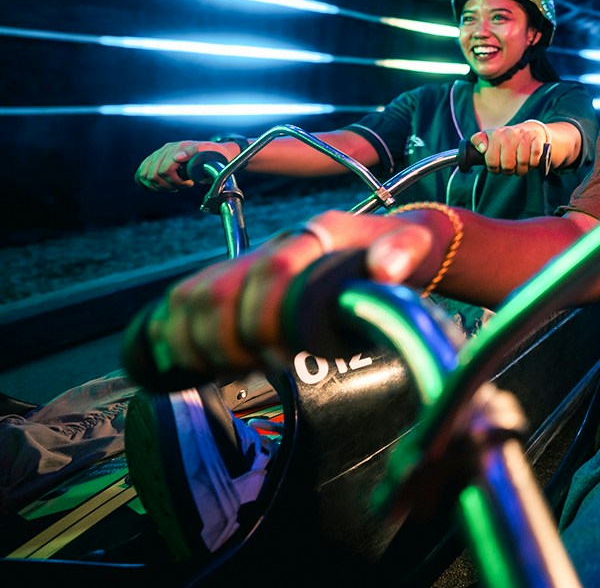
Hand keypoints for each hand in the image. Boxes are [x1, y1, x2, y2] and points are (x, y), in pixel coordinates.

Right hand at [135, 139, 238, 191]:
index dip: (175, 181)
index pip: (165, 170)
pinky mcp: (156, 158)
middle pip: (153, 175)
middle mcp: (167, 149)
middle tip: (181, 186)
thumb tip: (176, 157)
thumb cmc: (214, 155)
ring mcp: (160, 153)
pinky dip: (148, 182)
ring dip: (158, 185)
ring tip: (174, 186)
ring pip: (145, 175)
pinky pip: (142, 171)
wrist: (215, 152)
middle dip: (167, 185)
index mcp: (179, 147)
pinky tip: (160, 185)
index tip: (189, 184)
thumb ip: (196, 152)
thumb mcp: (210, 153)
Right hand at [136, 210, 438, 378]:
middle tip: (245, 370)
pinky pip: (192, 297)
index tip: (279, 356)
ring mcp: (257, 259)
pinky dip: (177, 330)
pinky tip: (186, 360)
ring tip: (221, 370)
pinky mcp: (244, 278)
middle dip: (223, 337)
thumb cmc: (404, 249)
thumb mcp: (416, 247)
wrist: (398, 237)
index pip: (274, 268)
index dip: (267, 314)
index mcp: (318, 234)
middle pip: (222, 285)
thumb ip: (403, 252)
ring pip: (197, 291)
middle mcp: (279, 243)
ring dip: (196, 338)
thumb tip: (384, 267)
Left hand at [472, 121, 549, 175]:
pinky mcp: (537, 139)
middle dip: (509, 171)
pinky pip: (534, 159)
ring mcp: (524, 136)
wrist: (530, 130)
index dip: (494, 169)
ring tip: (520, 166)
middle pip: (507, 165)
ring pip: (522, 163)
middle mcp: (509, 134)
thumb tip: (482, 149)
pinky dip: (533, 164)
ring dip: (522, 170)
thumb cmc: (507, 139)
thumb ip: (478, 141)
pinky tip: (530, 161)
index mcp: (495, 134)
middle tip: (510, 168)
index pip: (491, 161)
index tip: (497, 167)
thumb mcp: (490, 137)